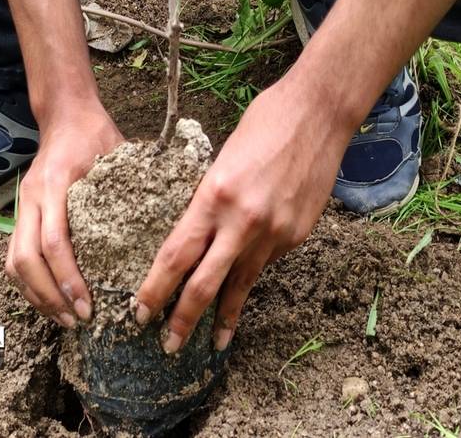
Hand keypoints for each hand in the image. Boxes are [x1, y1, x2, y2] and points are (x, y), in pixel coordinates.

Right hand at [6, 103, 122, 327]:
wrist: (64, 116)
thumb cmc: (96, 135)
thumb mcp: (118, 154)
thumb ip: (133, 187)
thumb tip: (168, 226)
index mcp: (56, 184)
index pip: (54, 241)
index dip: (68, 278)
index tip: (88, 306)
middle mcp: (31, 197)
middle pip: (24, 259)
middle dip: (49, 296)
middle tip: (77, 320)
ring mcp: (21, 206)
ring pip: (14, 263)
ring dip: (36, 295)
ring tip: (64, 318)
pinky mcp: (21, 214)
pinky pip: (14, 258)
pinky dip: (29, 284)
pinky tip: (51, 300)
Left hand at [135, 80, 352, 352]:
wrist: (319, 113)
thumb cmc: (264, 124)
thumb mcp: (221, 160)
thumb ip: (209, 203)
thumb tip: (202, 237)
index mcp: (214, 197)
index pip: (176, 256)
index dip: (155, 289)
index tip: (140, 312)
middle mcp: (243, 221)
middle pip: (205, 284)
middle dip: (184, 320)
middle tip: (168, 347)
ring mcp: (274, 232)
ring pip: (241, 284)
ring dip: (224, 317)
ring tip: (214, 343)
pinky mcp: (297, 235)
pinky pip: (266, 262)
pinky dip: (251, 273)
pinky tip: (245, 284)